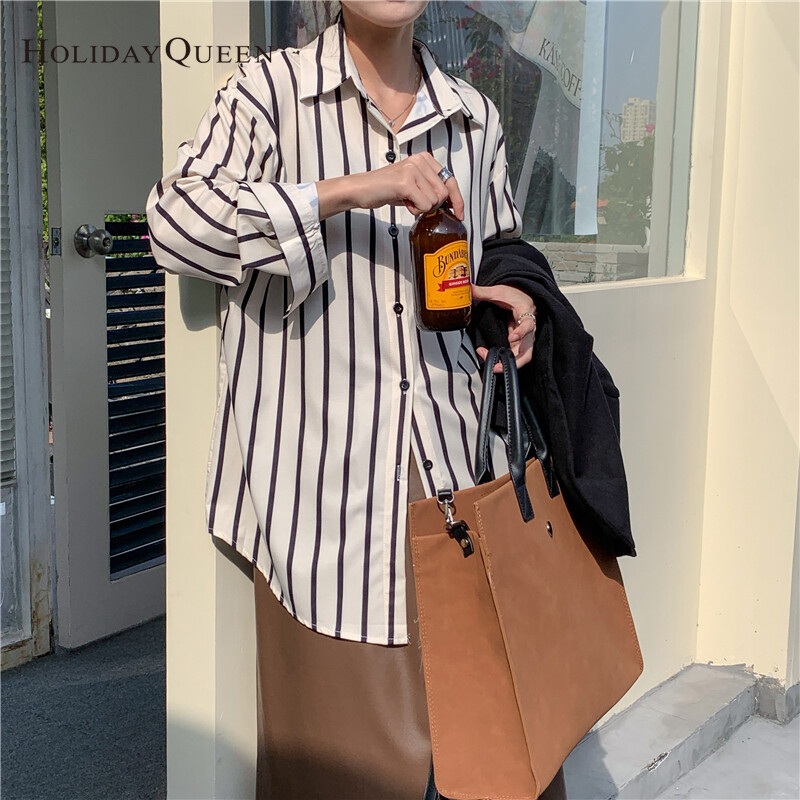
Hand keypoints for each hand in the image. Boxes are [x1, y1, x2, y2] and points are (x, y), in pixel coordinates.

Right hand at [316, 152, 464, 220]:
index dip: (457, 200)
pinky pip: (424, 205)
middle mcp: (421, 160)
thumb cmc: (387, 189)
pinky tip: (404, 202)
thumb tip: (450, 203)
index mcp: (425, 159)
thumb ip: (431, 189)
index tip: (459, 214)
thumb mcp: (413, 185)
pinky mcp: (406, 182)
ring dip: (421, 208)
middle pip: (444, 193)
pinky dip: (415, 210)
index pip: (450, 180)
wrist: (363, 189)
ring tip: (407, 200)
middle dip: (432, 205)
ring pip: (434, 201)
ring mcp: (413, 169)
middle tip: (415, 203)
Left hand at [471, 283, 536, 373]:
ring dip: (508, 364)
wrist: (524, 297)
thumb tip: (467, 288)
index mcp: (526, 313)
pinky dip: (504, 359)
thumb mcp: (499, 291)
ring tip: (493, 367)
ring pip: (523, 357)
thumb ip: (483, 292)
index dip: (521, 332)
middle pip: (528, 350)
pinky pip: (514, 354)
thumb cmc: (515, 295)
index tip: (511, 337)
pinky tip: (490, 357)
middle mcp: (529, 328)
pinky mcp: (519, 343)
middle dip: (516, 361)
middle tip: (500, 366)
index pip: (528, 325)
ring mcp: (525, 338)